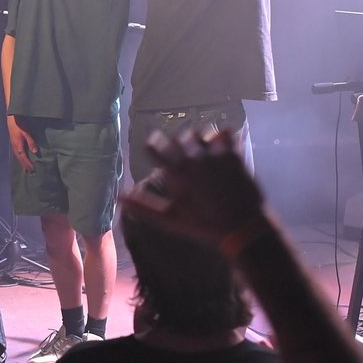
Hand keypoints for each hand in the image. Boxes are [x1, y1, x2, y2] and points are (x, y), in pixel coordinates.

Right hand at [7, 116, 38, 172]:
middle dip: (25, 165)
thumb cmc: (19, 125)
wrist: (12, 118)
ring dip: (22, 162)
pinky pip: (17, 153)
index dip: (28, 164)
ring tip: (26, 167)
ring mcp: (13, 144)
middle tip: (30, 172)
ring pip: (18, 156)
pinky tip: (22, 157)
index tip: (33, 169)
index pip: (24, 158)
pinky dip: (20, 157)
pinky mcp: (13, 142)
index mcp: (18, 146)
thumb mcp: (26, 133)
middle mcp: (15, 147)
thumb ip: (31, 142)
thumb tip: (35, 152)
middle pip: (20, 159)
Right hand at [118, 130, 267, 243]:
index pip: (158, 146)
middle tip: (178, 153)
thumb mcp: (170, 219)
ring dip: (197, 139)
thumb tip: (119, 197)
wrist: (243, 228)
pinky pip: (225, 135)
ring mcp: (217, 155)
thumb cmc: (204, 226)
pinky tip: (218, 146)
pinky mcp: (234, 155)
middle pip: (181, 137)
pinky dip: (220, 137)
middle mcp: (196, 157)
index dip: (153, 144)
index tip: (152, 145)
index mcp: (178, 171)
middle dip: (178, 143)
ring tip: (198, 150)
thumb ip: (143, 207)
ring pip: (202, 134)